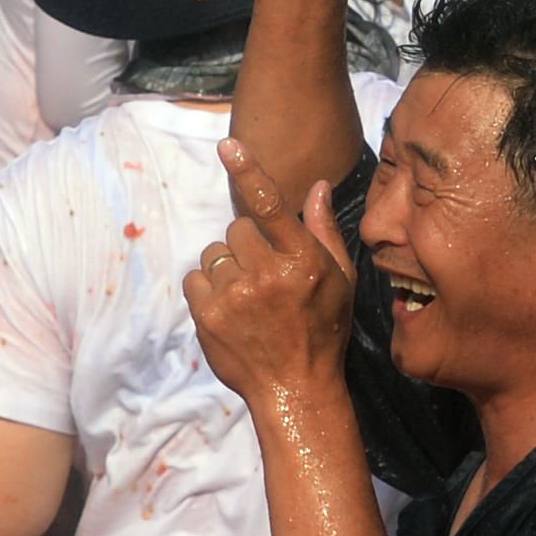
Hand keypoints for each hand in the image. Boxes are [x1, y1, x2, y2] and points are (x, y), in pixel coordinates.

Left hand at [183, 138, 362, 416]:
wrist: (296, 388)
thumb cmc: (324, 331)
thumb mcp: (340, 280)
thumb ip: (325, 230)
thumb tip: (317, 186)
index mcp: (303, 260)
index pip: (270, 206)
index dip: (248, 171)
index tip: (227, 146)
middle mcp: (267, 274)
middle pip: (238, 230)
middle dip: (248, 246)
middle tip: (265, 275)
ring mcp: (234, 296)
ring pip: (215, 253)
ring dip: (227, 267)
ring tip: (248, 297)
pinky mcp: (208, 315)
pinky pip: (196, 278)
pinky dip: (208, 288)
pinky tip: (229, 309)